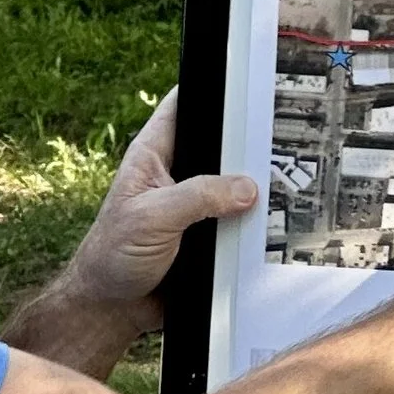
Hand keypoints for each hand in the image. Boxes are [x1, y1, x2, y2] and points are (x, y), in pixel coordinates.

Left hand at [62, 87, 259, 307]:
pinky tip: (271, 229)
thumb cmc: (113, 256)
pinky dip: (251, 230)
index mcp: (153, 156)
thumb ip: (198, 197)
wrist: (113, 309)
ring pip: (233, 189)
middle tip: (275, 145)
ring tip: (281, 189)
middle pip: (219, 148)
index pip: (183, 107)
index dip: (210, 91)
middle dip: (245, 147)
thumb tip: (245, 188)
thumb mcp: (154, 217)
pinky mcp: (207, 237)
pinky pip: (236, 226)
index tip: (244, 84)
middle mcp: (176, 176)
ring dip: (252, 196)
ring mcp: (194, 207)